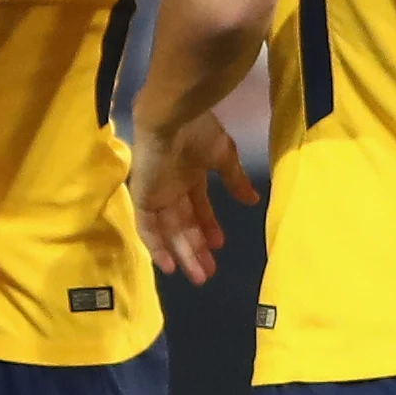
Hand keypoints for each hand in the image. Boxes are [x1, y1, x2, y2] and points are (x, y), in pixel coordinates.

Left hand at [130, 111, 256, 282]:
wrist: (171, 118)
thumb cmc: (198, 132)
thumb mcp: (224, 156)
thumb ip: (236, 180)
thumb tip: (253, 200)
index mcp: (189, 174)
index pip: (197, 207)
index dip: (207, 227)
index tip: (219, 246)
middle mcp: (172, 187)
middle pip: (184, 225)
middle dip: (196, 249)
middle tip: (208, 274)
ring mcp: (156, 193)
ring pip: (169, 231)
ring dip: (182, 254)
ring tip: (198, 276)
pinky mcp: (142, 197)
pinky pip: (147, 228)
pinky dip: (157, 247)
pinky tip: (171, 266)